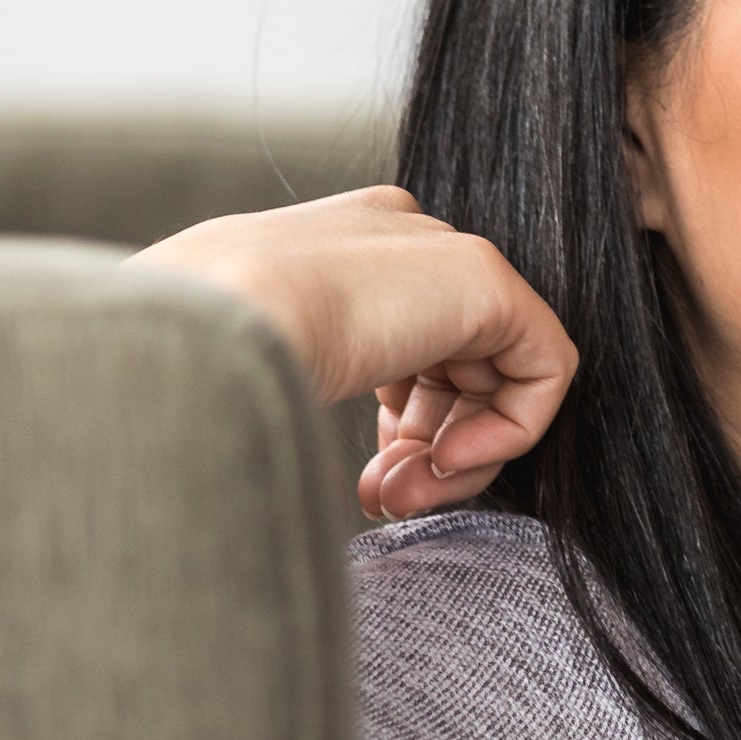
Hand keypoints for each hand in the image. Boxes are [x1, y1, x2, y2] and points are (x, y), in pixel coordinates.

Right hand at [131, 187, 577, 520]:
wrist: (201, 328)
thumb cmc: (197, 361)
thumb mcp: (258, 368)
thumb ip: (314, 384)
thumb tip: (357, 454)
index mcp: (338, 249)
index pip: (407, 346)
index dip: (401, 425)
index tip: (368, 480)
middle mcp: (395, 239)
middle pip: (455, 367)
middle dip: (426, 450)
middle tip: (383, 501)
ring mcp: (438, 251)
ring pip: (497, 378)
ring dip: (455, 457)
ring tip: (400, 500)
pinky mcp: (482, 277)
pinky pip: (542, 369)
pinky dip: (509, 432)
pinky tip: (447, 465)